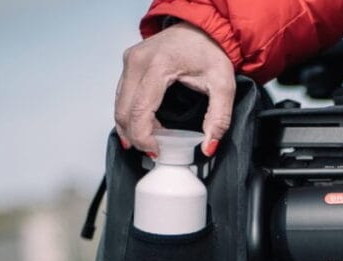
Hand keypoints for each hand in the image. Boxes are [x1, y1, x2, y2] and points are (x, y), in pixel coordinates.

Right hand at [115, 22, 234, 155]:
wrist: (202, 27)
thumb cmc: (210, 51)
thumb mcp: (223, 85)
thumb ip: (218, 119)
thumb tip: (208, 147)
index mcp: (158, 65)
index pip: (140, 111)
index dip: (144, 137)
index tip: (157, 151)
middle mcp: (137, 61)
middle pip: (123, 111)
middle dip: (135, 136)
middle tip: (154, 149)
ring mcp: (130, 60)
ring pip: (119, 105)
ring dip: (131, 127)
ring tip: (153, 138)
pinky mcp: (128, 62)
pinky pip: (122, 96)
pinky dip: (130, 114)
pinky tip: (148, 124)